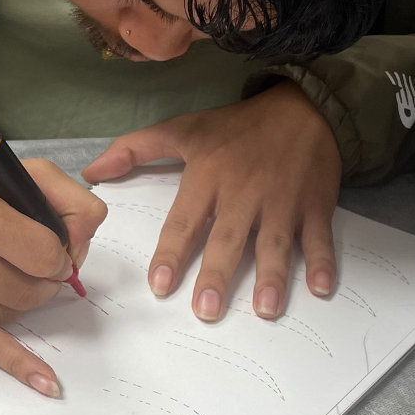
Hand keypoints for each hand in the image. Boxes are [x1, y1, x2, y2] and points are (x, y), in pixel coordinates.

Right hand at [0, 158, 106, 395]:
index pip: (44, 253)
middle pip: (32, 289)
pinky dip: (20, 366)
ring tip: (9, 274)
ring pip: (16, 314)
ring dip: (25, 298)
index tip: (50, 246)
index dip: (58, 253)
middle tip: (33, 262)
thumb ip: (71, 202)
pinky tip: (46, 383)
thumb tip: (80, 251)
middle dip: (45, 278)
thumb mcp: (24, 175)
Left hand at [82, 81, 340, 320]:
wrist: (305, 104)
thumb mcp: (184, 129)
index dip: (172, 253)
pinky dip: (322, 261)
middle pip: (228, 238)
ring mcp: (282, 200)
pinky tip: (320, 288)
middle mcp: (244, 191)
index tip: (160, 285)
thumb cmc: (237, 126)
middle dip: (217, 274)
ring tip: (264, 310)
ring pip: (275, 242)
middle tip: (206, 310)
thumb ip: (136, 150)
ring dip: (271, 276)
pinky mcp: (316, 204)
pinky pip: (318, 236)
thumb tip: (92, 171)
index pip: (185, 221)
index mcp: (209, 175)